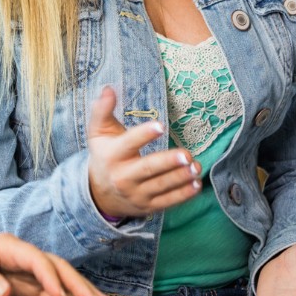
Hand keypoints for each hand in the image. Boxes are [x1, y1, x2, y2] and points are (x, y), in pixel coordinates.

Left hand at [0, 234, 112, 295]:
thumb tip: (5, 293)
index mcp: (9, 247)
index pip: (36, 260)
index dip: (49, 277)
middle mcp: (22, 257)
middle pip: (57, 268)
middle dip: (78, 285)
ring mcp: (26, 273)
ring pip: (60, 282)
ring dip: (81, 294)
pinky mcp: (24, 288)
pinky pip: (52, 295)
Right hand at [86, 85, 199, 219]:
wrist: (99, 194)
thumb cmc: (104, 155)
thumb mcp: (98, 132)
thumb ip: (102, 110)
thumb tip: (109, 89)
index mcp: (112, 155)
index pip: (128, 144)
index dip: (143, 135)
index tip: (160, 125)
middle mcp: (123, 177)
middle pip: (147, 169)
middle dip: (167, 163)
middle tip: (186, 154)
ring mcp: (136, 194)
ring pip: (160, 186)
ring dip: (180, 177)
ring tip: (196, 166)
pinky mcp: (148, 206)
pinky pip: (167, 202)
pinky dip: (183, 195)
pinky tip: (196, 184)